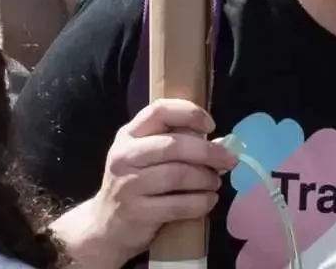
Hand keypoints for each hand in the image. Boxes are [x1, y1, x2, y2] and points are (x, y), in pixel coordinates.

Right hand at [63, 100, 236, 267]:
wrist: (105, 225)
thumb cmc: (137, 183)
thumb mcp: (148, 157)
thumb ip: (180, 145)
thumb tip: (224, 144)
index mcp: (129, 134)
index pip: (159, 110)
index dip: (189, 113)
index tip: (211, 125)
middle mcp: (124, 156)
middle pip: (173, 145)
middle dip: (208, 152)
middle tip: (230, 160)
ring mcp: (127, 185)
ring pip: (177, 175)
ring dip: (205, 179)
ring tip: (216, 183)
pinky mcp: (135, 212)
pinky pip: (177, 205)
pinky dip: (200, 202)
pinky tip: (209, 201)